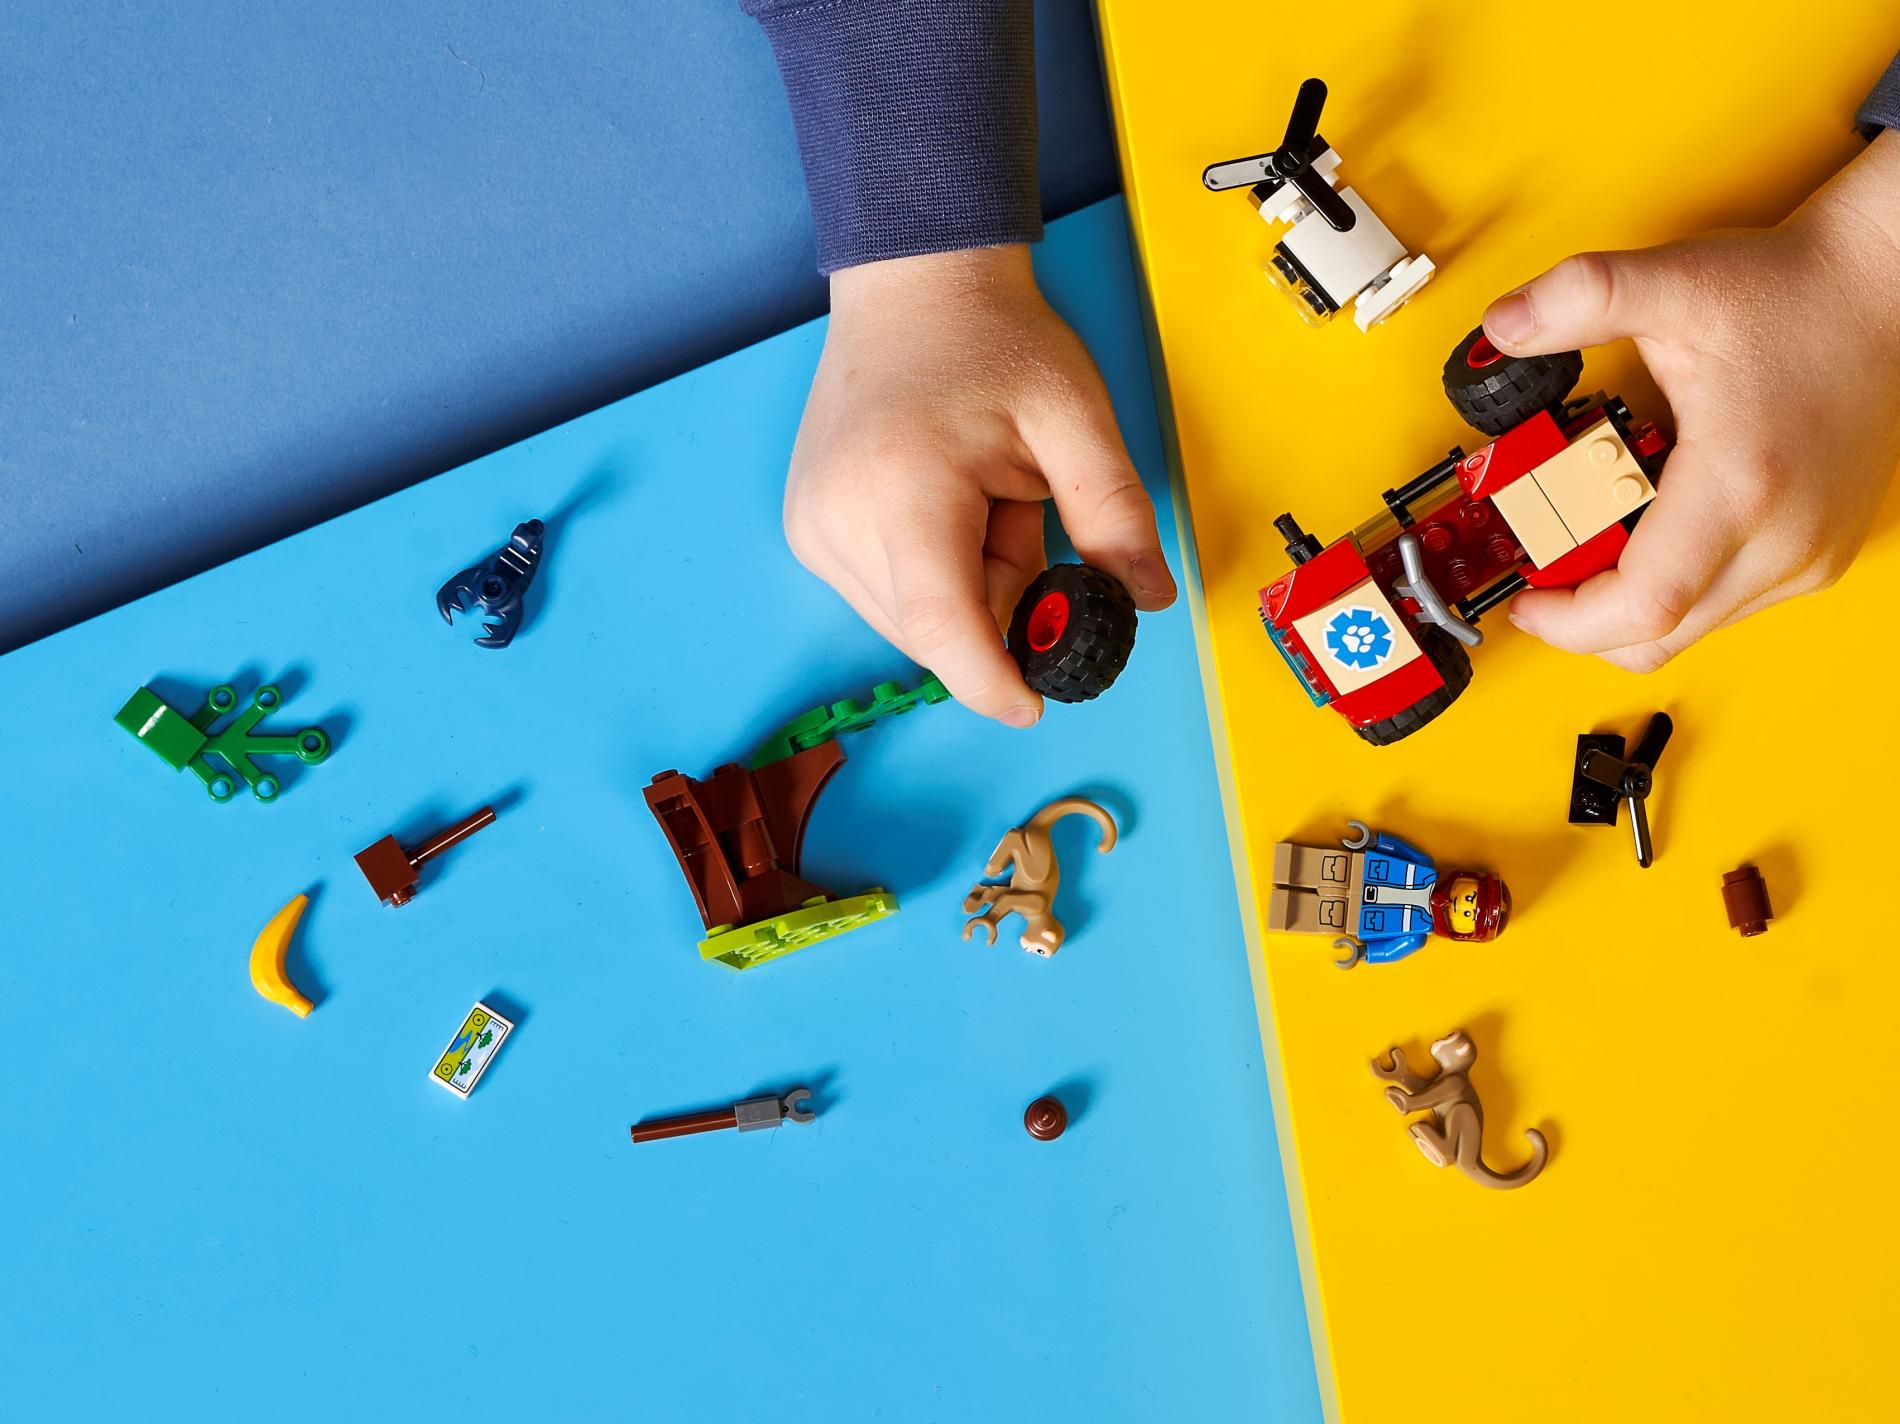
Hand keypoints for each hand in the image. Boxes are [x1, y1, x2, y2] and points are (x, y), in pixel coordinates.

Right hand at [783, 245, 1176, 724]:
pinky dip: (929, 572)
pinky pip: (885, 595)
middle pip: (932, 631)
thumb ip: (1115, 515)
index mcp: (902, 490)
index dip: (990, 682)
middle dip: (995, 601)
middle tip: (1018, 511)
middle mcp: (837, 518)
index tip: (1032, 704)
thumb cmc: (992, 340)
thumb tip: (1146, 598)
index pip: (941, 628)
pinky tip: (939, 502)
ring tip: (976, 495)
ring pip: (909, 621)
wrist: (913, 286)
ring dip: (963, 587)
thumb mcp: (1076, 419)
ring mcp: (812, 527)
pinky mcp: (806, 531)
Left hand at [1480, 129, 1899, 670]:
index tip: (1524, 600)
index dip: (1568, 620)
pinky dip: (1674, 586)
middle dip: (1583, 617)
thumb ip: (1581, 297)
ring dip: (1627, 603)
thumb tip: (1504, 325)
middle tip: (1543, 570)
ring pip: (1691, 629)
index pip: (1644, 605)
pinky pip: (1724, 605)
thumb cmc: (1791, 293)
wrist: (1880, 289)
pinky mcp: (1817, 557)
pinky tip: (1649, 528)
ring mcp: (1807, 556)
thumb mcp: (1673, 283)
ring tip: (1594, 535)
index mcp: (1741, 486)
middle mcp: (1784, 538)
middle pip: (1659, 637)